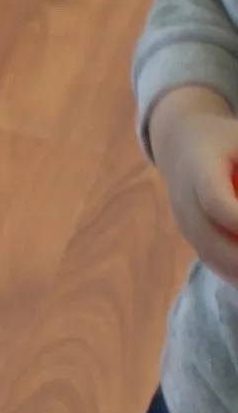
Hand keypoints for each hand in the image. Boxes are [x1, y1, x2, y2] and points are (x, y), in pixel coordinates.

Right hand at [150, 85, 237, 282]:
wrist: (181, 146)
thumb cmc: (223, 140)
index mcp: (198, 171)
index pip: (215, 201)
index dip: (236, 219)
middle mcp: (186, 202)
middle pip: (209, 239)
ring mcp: (186, 222)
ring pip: (210, 254)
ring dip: (237, 271)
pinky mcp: (193, 236)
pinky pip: (212, 258)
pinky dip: (234, 272)